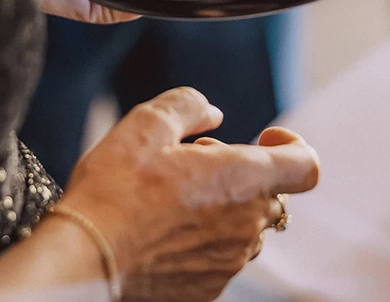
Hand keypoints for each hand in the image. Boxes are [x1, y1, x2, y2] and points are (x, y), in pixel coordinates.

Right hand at [58, 87, 320, 301]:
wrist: (82, 261)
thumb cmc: (114, 191)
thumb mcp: (148, 124)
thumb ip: (190, 106)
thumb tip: (213, 113)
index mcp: (244, 179)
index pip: (307, 166)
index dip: (293, 146)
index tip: (264, 139)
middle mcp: (247, 226)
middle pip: (270, 194)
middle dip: (241, 173)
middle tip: (190, 164)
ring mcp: (229, 263)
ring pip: (244, 227)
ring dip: (222, 209)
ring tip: (171, 199)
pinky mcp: (208, 290)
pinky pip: (220, 258)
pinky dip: (203, 241)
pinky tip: (161, 233)